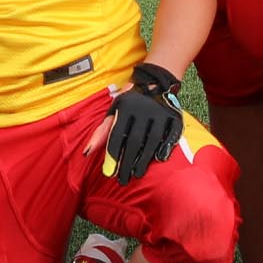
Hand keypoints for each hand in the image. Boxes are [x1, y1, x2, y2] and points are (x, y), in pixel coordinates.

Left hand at [104, 63, 186, 178]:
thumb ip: (102, 131)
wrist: (155, 82)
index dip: (112, 155)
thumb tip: (87, 152)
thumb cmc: (129, 102)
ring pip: (151, 141)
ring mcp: (160, 113)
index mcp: (125, 107)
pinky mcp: (174, 116)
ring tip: (136, 174)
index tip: (109, 173)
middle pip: (133, 141)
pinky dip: (165, 148)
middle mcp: (142, 109)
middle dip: (126, 162)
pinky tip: (158, 160)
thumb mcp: (113, 110)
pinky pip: (170, 135)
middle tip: (122, 179)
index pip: (117, 135)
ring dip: (143, 160)